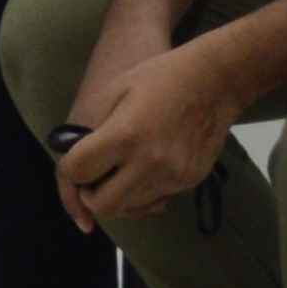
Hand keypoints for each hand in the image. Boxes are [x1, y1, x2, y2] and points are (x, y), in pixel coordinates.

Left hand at [54, 29, 244, 230]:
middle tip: (93, 178)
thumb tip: (76, 165)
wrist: (216, 81)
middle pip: (103, 206)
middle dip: (89, 196)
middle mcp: (149, 162)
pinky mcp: (189, 182)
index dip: (69, 171)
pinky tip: (142, 172)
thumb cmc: (161, 77)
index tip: (75, 164)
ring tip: (117, 173)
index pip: (77, 173)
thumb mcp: (114, 91)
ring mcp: (172, 176)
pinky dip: (142, 194)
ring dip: (116, 197)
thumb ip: (90, 129)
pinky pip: (155, 201)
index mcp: (124, 135)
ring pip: (129, 209)